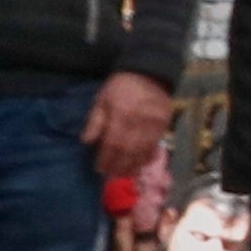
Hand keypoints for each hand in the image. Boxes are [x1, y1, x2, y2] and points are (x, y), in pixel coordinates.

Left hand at [88, 72, 173, 189]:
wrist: (150, 73)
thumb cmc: (121, 87)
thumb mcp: (102, 99)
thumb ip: (95, 121)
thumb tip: (86, 141)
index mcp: (121, 115)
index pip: (112, 143)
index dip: (106, 158)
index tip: (99, 168)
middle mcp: (138, 123)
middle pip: (127, 151)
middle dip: (118, 166)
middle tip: (110, 176)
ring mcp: (153, 126)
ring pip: (142, 152)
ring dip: (132, 166)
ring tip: (123, 175)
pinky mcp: (163, 126)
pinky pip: (154, 146)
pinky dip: (146, 158)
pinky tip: (140, 165)